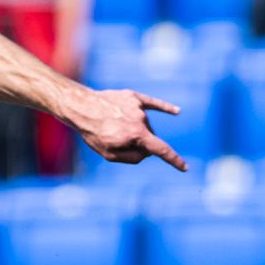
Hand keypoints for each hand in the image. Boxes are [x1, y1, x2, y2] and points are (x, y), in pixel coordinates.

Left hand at [67, 86, 185, 169]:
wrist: (80, 107)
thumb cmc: (93, 133)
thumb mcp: (110, 154)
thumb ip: (133, 158)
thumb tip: (148, 153)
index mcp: (137, 135)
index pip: (161, 150)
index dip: (174, 160)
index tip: (184, 168)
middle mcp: (141, 119)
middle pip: (148, 137)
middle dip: (137, 142)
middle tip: (115, 138)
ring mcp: (138, 107)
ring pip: (143, 123)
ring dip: (133, 127)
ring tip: (112, 124)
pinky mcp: (133, 96)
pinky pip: (151, 102)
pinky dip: (164, 107)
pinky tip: (176, 111)